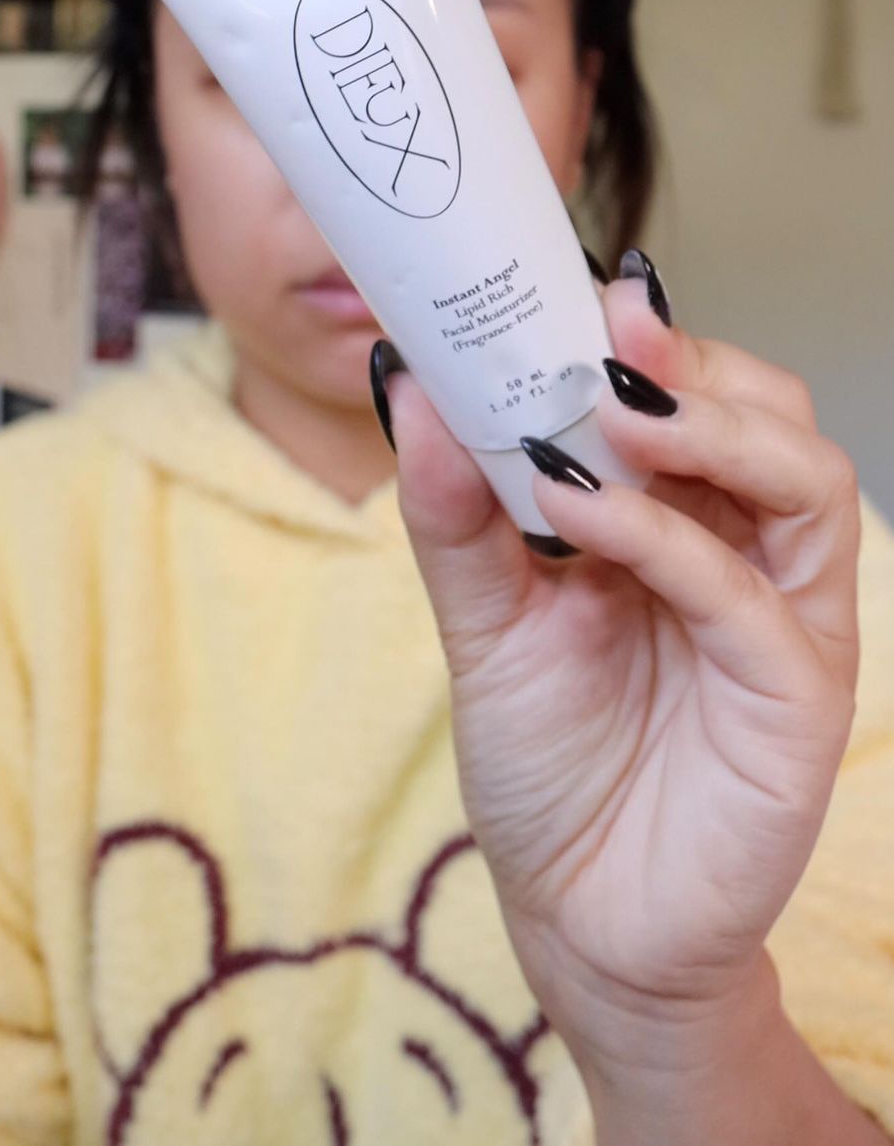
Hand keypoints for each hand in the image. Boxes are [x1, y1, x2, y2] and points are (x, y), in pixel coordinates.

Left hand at [388, 270, 859, 1071]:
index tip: (563, 287)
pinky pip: (750, 592)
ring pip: (801, 473)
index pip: (691, 390)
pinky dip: (668, 537)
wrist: (582, 921)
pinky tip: (582, 515)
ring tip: (607, 412)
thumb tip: (407, 384)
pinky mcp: (794, 693)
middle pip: (768, 408)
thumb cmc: (549, 763)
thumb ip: (454, 510)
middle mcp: (744, 551)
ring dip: (705, 425)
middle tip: (602, 331)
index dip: (641, 334)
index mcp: (679, 517)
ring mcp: (781, 617)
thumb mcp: (482, 619)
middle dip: (689, 358)